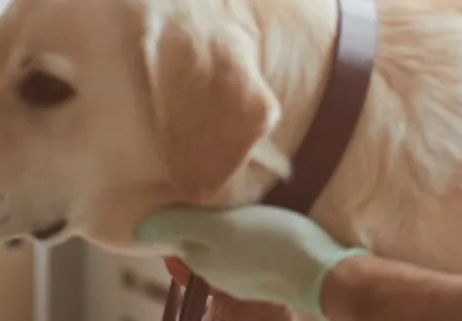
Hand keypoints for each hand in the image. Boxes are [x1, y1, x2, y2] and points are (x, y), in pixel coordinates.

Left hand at [136, 205, 367, 316]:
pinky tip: (261, 215)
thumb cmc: (271, 245)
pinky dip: (248, 233)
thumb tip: (137, 228)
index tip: (178, 188)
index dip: (175, 212)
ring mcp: (247, 276)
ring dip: (225, 225)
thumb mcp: (223, 228)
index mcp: (203, 262)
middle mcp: (220, 274)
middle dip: (198, 218)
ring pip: (225, 245)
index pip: (177, 235)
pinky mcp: (271, 271)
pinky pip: (250, 249)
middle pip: (200, 241)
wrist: (324, 273)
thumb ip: (182, 225)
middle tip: (205, 185)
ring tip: (233, 195)